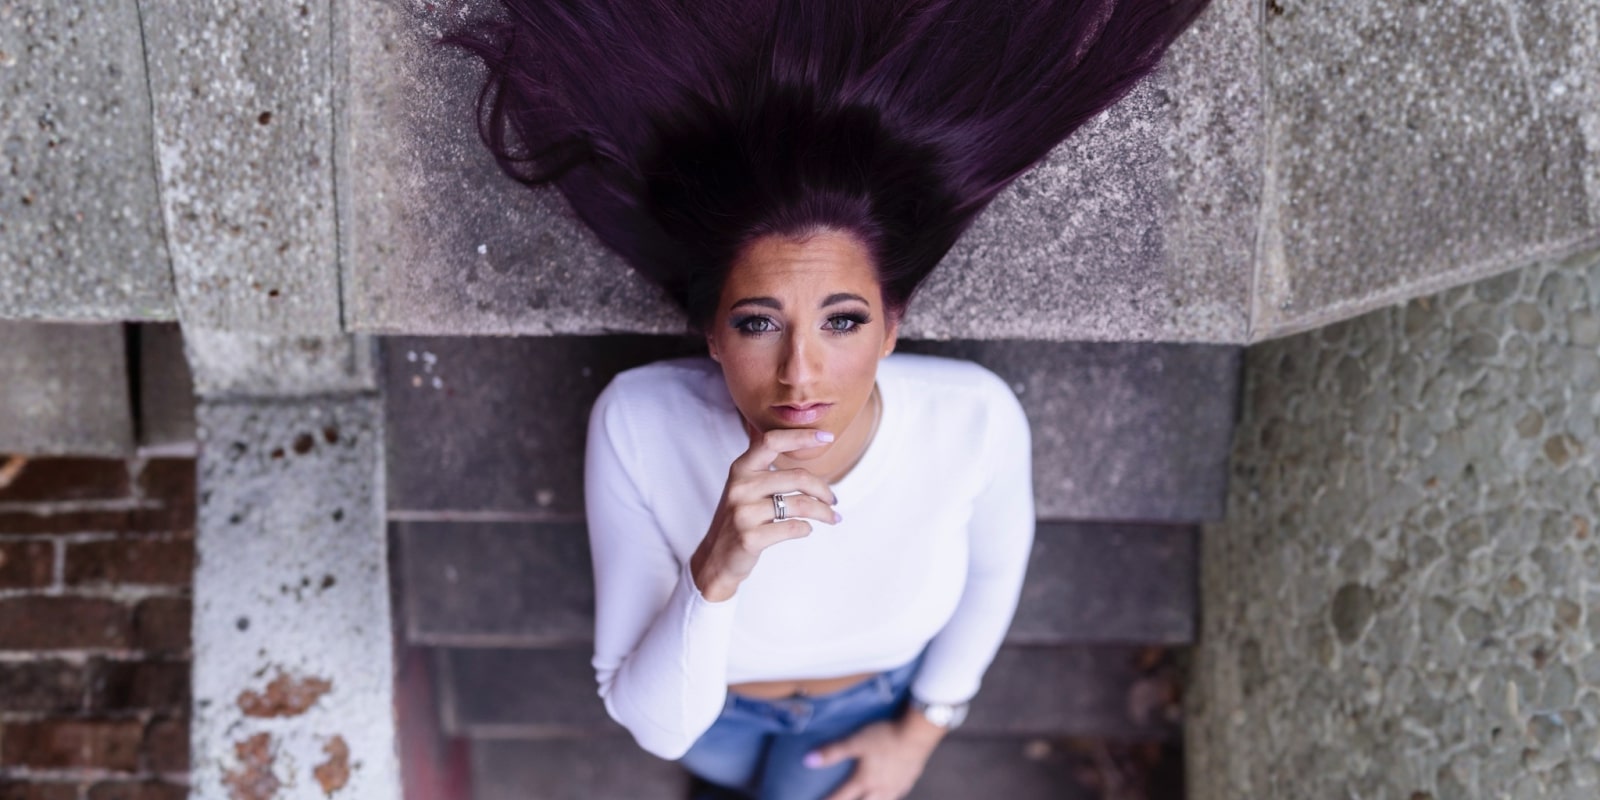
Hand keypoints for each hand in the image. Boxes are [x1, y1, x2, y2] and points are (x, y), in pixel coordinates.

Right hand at [689, 427, 840, 601]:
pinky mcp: (750, 538)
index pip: (771, 441)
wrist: (716, 557)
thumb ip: (763, 462)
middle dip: (823, 490)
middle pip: (798, 477)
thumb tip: (791, 436)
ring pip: (800, 505)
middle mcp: (740, 487)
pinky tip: (807, 529)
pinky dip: (806, 529)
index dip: (801, 436)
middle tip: (833, 500)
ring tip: (832, 517)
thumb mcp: (744, 485)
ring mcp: (744, 513)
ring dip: (823, 512)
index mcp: (741, 468)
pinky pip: (792, 528)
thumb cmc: (740, 517)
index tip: (827, 436)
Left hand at [809, 715, 945, 799]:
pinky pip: (895, 796)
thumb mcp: (855, 741)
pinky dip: (886, 798)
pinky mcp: (908, 781)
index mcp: (864, 782)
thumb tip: (808, 760)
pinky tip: (887, 794)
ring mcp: (896, 788)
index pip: (842, 798)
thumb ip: (832, 752)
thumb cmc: (885, 736)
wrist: (918, 735)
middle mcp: (880, 790)